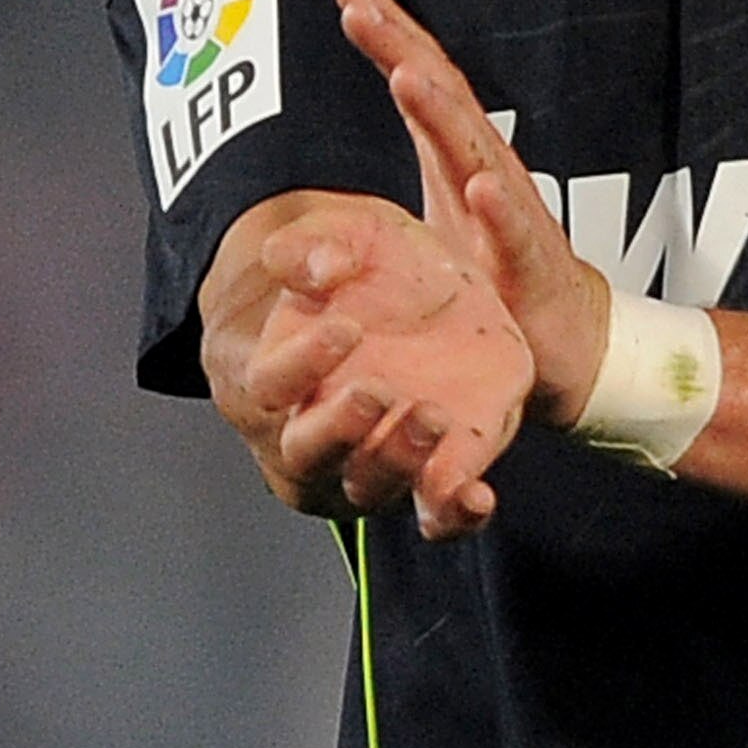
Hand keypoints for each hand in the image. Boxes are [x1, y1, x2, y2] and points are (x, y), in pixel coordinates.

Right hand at [204, 192, 533, 540]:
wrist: (426, 294)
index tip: (345, 328)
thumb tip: (319, 269)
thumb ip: (315, 245)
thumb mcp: (346, 234)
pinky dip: (453, 512)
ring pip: (369, 486)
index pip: (270, 383)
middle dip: (340, 428)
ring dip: (398, 462)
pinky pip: (433, 512)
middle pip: (308, 453)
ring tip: (432, 418)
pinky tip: (477, 495)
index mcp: (283, 371)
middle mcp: (318, 429)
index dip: (301, 362)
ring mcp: (372, 459)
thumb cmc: (371, 269)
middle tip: (375, 392)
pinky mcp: (430, 474)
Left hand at [335, 0, 611, 422]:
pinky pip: (514, 235)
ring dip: (442, 113)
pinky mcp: (530, 267)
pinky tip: (481, 188)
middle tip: (359, 5)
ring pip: (475, 152)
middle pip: (443, 95)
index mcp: (458, 154)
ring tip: (406, 76)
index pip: (422, 77)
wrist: (570, 337)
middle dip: (401, 46)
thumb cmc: (499, 270)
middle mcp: (486, 169)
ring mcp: (511, 214)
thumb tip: (327, 155)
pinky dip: (497, 210)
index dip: (388, 30)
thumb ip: (405, 165)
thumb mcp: (435, 211)